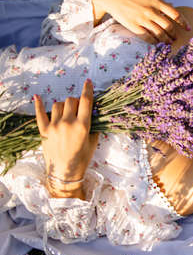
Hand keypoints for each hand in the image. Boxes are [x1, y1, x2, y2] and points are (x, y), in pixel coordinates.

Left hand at [34, 79, 98, 198]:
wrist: (65, 173)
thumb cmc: (82, 159)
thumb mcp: (93, 142)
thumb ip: (93, 126)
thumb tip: (93, 113)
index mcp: (82, 126)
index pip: (86, 102)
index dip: (88, 90)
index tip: (88, 82)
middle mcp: (67, 123)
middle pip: (71, 100)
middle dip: (76, 101)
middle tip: (79, 108)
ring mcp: (54, 126)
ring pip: (58, 104)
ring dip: (64, 105)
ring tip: (67, 113)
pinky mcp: (44, 131)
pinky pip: (40, 114)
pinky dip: (38, 105)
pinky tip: (37, 97)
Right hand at [93, 0, 189, 43]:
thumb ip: (160, 2)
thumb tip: (171, 6)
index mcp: (156, 2)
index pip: (175, 14)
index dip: (184, 23)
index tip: (188, 29)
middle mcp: (151, 11)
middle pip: (168, 27)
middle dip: (174, 34)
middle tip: (175, 39)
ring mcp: (143, 19)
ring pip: (160, 34)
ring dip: (166, 40)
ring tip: (168, 44)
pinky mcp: (134, 26)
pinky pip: (148, 38)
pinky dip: (155, 42)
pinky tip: (157, 44)